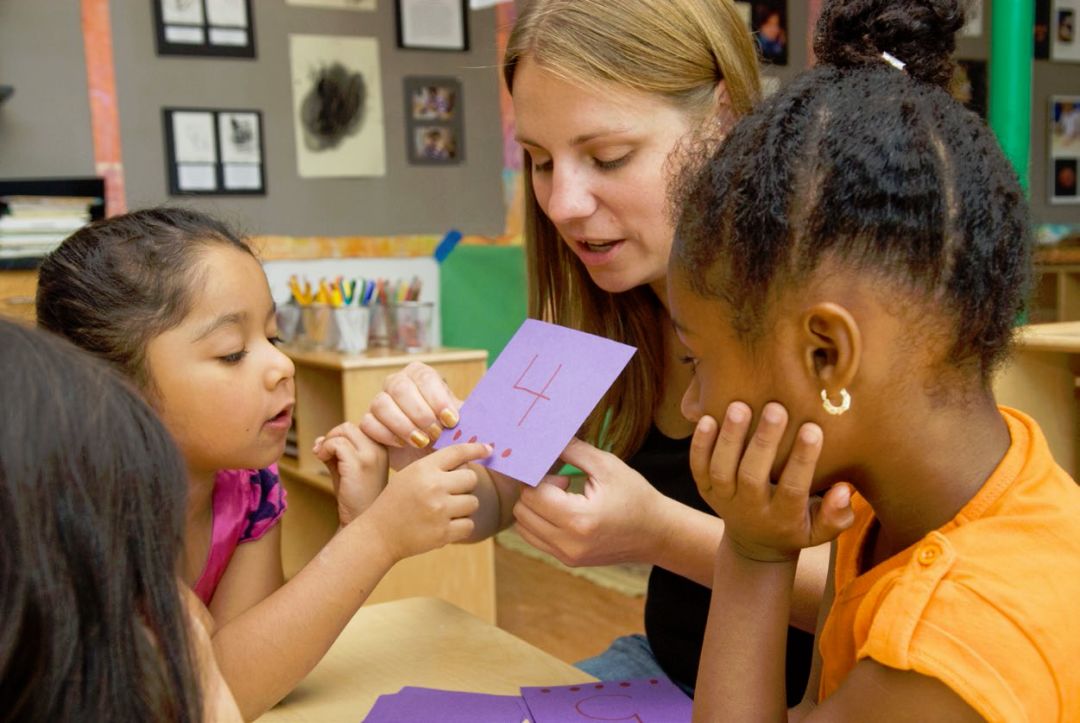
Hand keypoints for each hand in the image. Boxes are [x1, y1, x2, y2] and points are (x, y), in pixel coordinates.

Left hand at [313, 422, 387, 526]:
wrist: (361, 521)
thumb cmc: (356, 498)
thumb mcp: (349, 469)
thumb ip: (338, 452)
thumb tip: (321, 439)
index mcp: (383, 448)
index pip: (359, 427)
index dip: (339, 435)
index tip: (328, 450)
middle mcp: (381, 449)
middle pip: (349, 427)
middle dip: (331, 436)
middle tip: (321, 453)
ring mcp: (372, 456)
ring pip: (343, 431)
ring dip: (327, 442)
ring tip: (321, 457)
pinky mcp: (359, 464)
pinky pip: (337, 443)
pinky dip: (325, 448)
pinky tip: (322, 460)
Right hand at [359, 361, 463, 471]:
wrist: (428, 455)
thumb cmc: (446, 433)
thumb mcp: (460, 423)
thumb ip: (468, 417)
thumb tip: (481, 418)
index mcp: (420, 375)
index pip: (424, 377)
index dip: (437, 398)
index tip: (451, 420)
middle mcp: (397, 383)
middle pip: (400, 388)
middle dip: (420, 413)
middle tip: (436, 434)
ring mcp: (379, 401)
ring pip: (381, 404)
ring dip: (403, 424)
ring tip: (421, 442)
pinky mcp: (368, 421)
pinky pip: (368, 423)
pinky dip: (386, 434)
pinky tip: (403, 444)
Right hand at [364, 442, 491, 561]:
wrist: (379, 534)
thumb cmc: (396, 502)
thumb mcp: (409, 475)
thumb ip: (435, 467)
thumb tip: (468, 461)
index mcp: (423, 469)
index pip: (457, 452)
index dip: (476, 449)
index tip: (488, 449)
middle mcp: (433, 487)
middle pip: (471, 478)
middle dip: (464, 485)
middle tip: (450, 493)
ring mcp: (439, 510)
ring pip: (473, 502)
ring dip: (463, 507)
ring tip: (444, 511)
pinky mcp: (443, 533)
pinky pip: (469, 525)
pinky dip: (461, 526)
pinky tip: (445, 525)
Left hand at [512, 438, 663, 566]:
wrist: (657, 533)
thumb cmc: (636, 497)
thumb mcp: (607, 466)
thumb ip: (573, 449)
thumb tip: (545, 438)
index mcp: (579, 520)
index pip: (533, 494)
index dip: (540, 476)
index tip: (560, 470)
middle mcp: (568, 543)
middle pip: (522, 511)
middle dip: (535, 491)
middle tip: (561, 482)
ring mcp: (566, 556)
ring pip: (523, 527)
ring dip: (535, 507)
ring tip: (562, 498)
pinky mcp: (567, 560)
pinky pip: (535, 538)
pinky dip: (539, 521)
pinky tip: (563, 511)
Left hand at [690, 401, 853, 561]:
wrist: (755, 545)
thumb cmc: (796, 527)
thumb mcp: (821, 531)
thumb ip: (836, 515)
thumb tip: (844, 490)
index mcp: (783, 516)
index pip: (793, 488)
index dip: (802, 460)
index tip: (812, 429)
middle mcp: (750, 508)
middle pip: (752, 476)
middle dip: (764, 441)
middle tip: (775, 408)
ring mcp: (724, 498)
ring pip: (721, 470)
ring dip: (729, 438)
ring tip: (739, 406)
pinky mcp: (705, 488)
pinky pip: (697, 467)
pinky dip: (699, 445)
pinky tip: (707, 418)